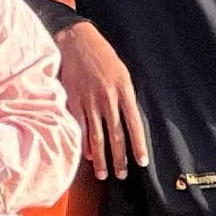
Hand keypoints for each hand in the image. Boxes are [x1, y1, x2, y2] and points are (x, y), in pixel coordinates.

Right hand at [56, 21, 148, 180]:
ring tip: (103, 173)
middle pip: (115, 135)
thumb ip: (126, 96)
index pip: (134, 124)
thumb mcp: (122, 72)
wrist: (76, 40)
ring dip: (100, 158)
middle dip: (119, 158)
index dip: (138, 145)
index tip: (141, 162)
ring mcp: (89, 100)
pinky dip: (84, 143)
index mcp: (124, 90)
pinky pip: (80, 127)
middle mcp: (108, 98)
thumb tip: (128, 120)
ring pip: (97, 136)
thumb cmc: (102, 56)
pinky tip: (87, 155)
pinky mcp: (73, 100)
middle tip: (122, 174)